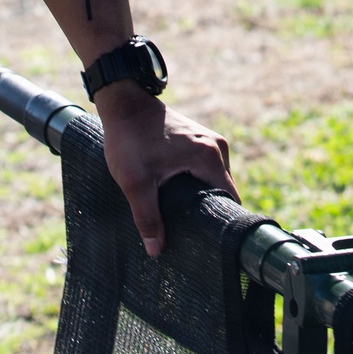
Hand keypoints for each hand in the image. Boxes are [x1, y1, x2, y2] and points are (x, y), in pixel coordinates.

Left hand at [96, 78, 238, 256]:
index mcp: (209, 156)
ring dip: (201, 197)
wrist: (123, 102)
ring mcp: (209, 140)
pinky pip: (206, 169)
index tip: (208, 241)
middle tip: (190, 233)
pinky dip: (196, 183)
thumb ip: (146, 216)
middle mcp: (216, 147)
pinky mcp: (198, 139)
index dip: (220, 223)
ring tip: (183, 216)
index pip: (230, 200)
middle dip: (208, 212)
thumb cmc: (129, 139)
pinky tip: (179, 195)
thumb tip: (156, 251)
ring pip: (214, 181)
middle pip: (223, 192)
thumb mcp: (134, 181)